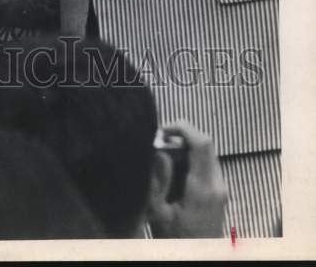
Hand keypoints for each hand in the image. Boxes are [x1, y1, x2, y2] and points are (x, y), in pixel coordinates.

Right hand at [147, 120, 227, 237]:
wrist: (198, 259)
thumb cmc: (176, 238)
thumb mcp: (158, 212)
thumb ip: (158, 180)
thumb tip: (160, 151)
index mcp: (202, 188)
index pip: (201, 143)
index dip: (183, 127)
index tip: (162, 129)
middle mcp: (217, 184)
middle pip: (206, 144)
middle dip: (182, 136)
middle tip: (159, 142)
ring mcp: (222, 188)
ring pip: (208, 153)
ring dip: (187, 147)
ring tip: (165, 155)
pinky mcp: (220, 192)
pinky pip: (208, 164)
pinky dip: (192, 158)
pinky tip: (176, 169)